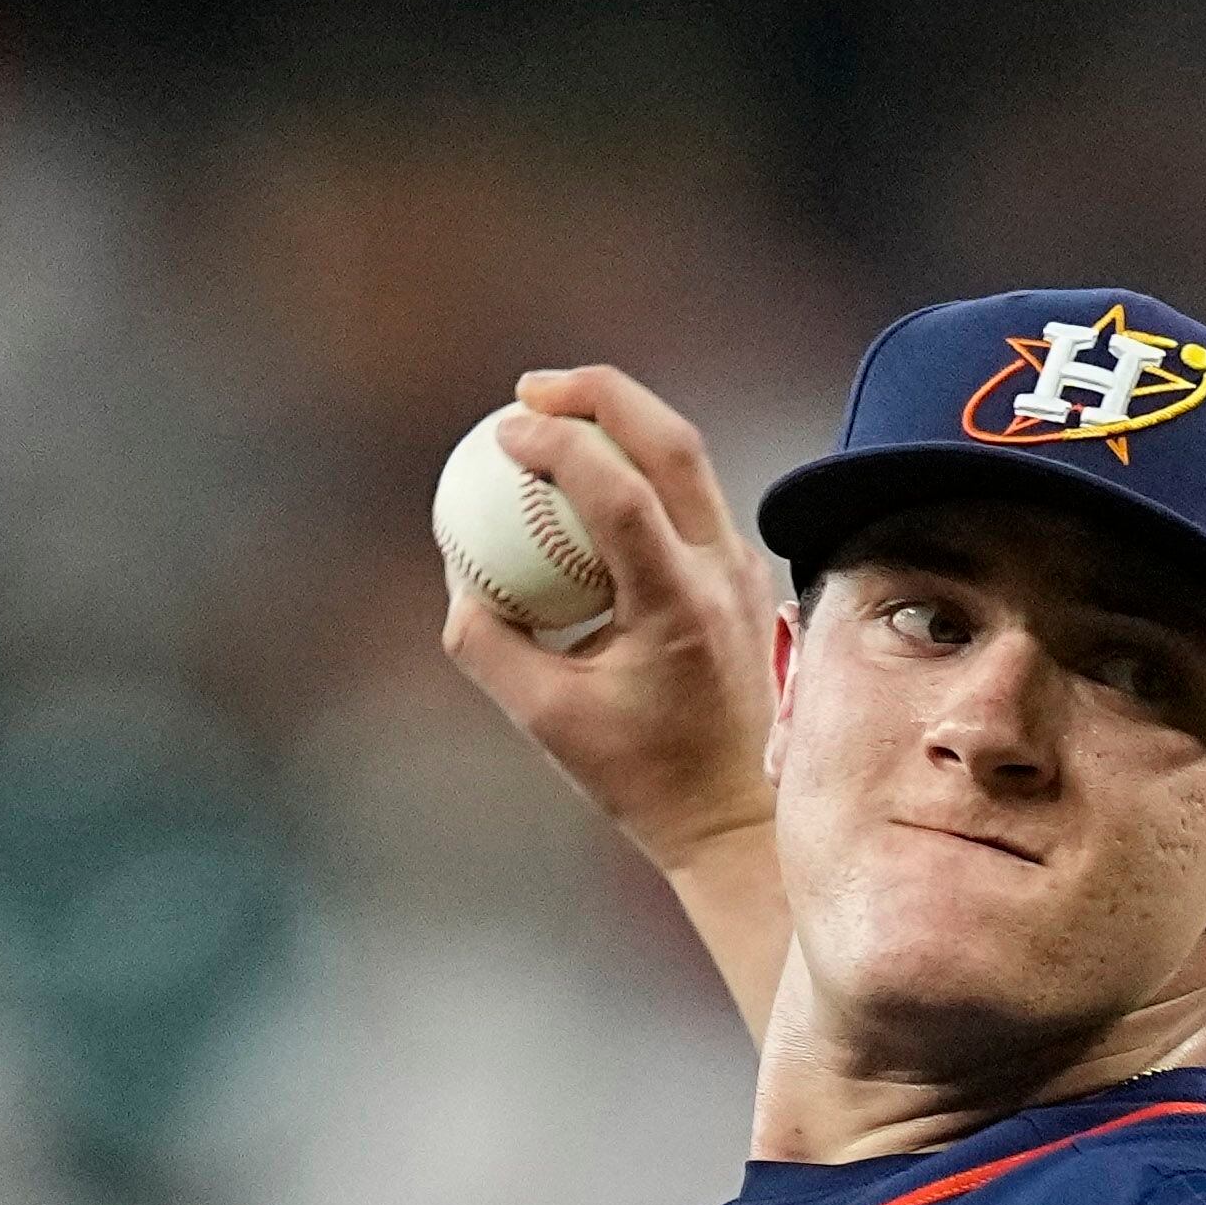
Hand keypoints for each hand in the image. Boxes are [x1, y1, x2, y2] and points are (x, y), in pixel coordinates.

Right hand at [437, 367, 789, 1020]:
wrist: (738, 815)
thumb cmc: (641, 777)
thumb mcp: (543, 717)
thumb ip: (487, 640)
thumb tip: (458, 567)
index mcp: (680, 607)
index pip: (619, 492)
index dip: (557, 444)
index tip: (503, 431)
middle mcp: (725, 574)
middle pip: (673, 441)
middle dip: (598, 393)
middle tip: (531, 389)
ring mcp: (746, 570)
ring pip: (690, 459)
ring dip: (622, 422)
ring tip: (556, 416)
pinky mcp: (746, 575)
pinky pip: (691, 496)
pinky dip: (638, 469)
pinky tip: (589, 477)